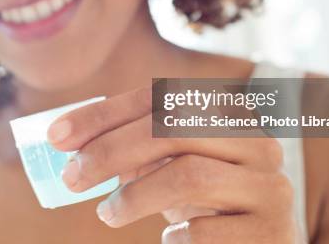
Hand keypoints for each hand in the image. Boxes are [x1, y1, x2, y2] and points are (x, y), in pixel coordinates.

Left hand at [47, 86, 303, 242]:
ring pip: (189, 175)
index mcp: (230, 112)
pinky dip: (175, 236)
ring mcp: (270, 184)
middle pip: (173, 129)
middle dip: (111, 150)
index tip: (57, 137)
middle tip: (71, 178)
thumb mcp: (173, 163)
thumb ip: (134, 145)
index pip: (159, 99)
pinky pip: (206, 231)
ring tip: (107, 214)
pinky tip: (169, 239)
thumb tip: (66, 139)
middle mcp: (256, 140)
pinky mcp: (271, 230)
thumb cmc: (207, 199)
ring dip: (134, 196)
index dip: (104, 115)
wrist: (262, 243)